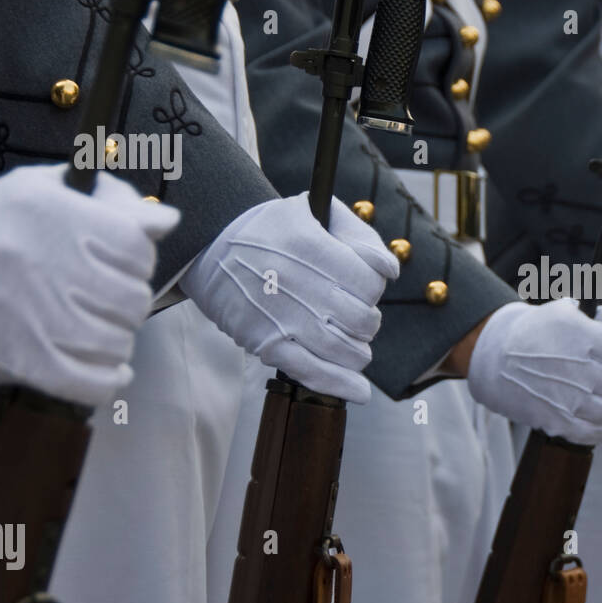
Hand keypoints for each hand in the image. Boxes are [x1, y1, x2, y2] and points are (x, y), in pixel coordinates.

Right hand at [0, 163, 178, 404]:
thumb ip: (113, 205)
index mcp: (49, 213)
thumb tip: (166, 221)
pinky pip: (89, 383)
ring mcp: (29, 314)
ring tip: (98, 331)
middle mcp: (39, 262)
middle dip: (128, 304)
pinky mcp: (19, 359)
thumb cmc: (2, 225)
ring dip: (117, 342)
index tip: (122, 266)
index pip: (135, 248)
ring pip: (115, 343)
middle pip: (132, 300)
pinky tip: (107, 371)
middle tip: (108, 302)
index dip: (137, 261)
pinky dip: (107, 382)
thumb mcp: (49, 193)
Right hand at [181, 194, 398, 403]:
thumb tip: (390, 270)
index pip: (371, 283)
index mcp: (313, 248)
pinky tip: (359, 391)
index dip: (374, 288)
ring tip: (353, 344)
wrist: (211, 246)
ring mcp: (283, 319)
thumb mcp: (315, 211)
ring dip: (358, 352)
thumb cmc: (271, 229)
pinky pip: (312, 372)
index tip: (363, 287)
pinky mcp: (267, 344)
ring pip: (345, 350)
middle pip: (363, 320)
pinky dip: (340, 384)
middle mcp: (299, 285)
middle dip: (367, 321)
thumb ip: (361, 236)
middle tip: (355, 317)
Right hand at [466, 298, 601, 444]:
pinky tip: (595, 415)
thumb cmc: (534, 332)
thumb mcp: (566, 311)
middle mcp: (581, 370)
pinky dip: (601, 426)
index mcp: (585, 339)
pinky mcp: (559, 422)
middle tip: (600, 371)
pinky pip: (597, 432)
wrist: (495, 360)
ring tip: (597, 393)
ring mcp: (571, 399)